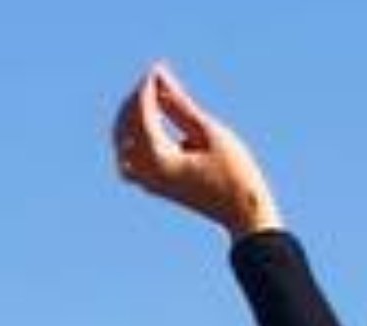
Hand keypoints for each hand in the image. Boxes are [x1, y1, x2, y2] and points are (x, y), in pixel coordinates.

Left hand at [110, 60, 279, 236]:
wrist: (244, 215)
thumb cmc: (235, 174)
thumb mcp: (209, 132)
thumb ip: (180, 105)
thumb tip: (159, 78)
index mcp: (160, 160)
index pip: (142, 114)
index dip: (147, 88)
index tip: (157, 68)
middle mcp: (147, 173)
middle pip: (125, 125)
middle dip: (137, 99)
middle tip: (156, 79)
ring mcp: (147, 182)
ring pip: (122, 141)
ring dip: (132, 117)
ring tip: (153, 97)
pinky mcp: (152, 186)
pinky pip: (128, 157)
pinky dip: (133, 137)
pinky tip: (148, 124)